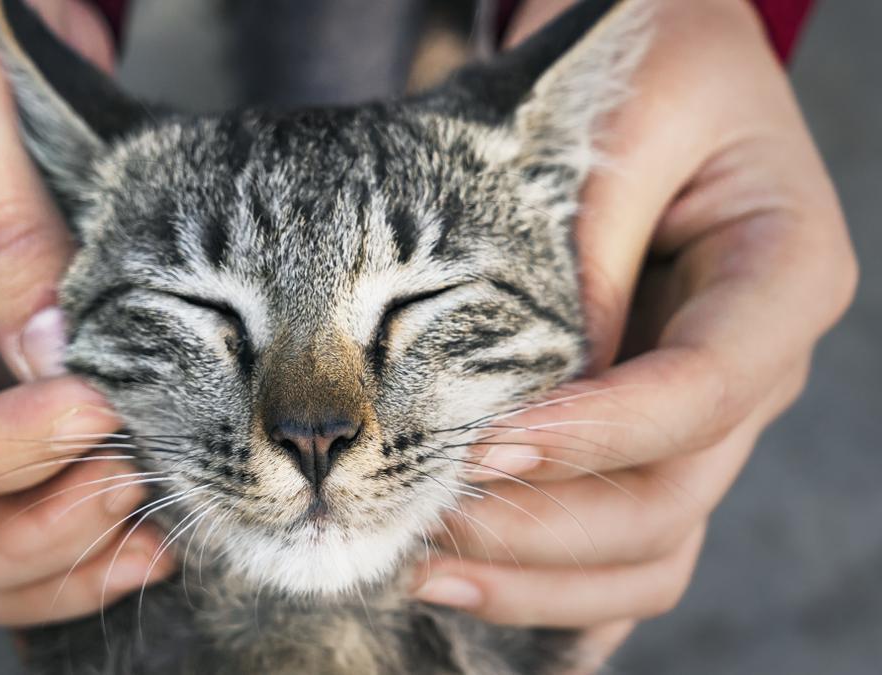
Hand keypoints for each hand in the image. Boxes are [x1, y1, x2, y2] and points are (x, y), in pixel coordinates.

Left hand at [412, 0, 856, 667]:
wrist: (657, 65)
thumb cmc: (651, 69)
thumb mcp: (625, 121)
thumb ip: (586, 256)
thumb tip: (529, 399)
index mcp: (784, 276)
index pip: (705, 388)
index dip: (598, 434)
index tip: (486, 445)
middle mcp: (757, 364)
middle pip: (671, 495)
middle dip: (545, 524)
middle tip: (427, 518)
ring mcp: (707, 412)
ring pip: (649, 544)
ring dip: (540, 576)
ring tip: (421, 568)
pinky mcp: (651, 432)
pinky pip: (625, 540)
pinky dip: (555, 581)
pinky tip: (469, 580)